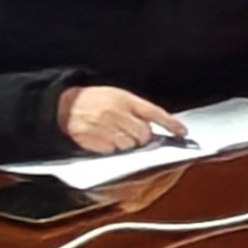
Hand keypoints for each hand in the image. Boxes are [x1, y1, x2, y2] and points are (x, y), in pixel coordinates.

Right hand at [57, 84, 179, 154]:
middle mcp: (116, 113)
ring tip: (119, 136)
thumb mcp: (118, 96)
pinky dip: (114, 149)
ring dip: (130, 145)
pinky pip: (113, 151)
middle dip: (145, 138)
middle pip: (144, 134)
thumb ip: (137, 109)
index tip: (183, 133)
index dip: (171, 124)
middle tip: (138, 136)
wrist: (64, 104)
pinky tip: (107, 140)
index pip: (155, 113)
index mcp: (125, 99)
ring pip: (130, 145)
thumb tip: (157, 127)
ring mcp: (104, 127)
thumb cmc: (96, 100)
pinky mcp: (93, 140)